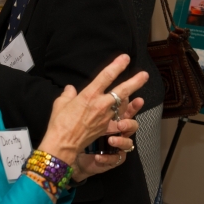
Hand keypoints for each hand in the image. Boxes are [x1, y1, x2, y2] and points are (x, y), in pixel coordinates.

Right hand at [38, 54, 147, 173]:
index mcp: (89, 94)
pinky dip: (120, 113)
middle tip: (145, 75)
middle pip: (122, 90)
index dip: (117, 65)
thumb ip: (68, 94)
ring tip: (139, 96)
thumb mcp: (60, 104)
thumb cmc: (59, 123)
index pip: (106, 76)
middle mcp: (101, 104)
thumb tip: (70, 89)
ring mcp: (106, 116)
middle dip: (135, 82)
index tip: (125, 58)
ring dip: (129, 99)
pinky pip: (116, 117)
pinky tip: (124, 112)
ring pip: (121, 104)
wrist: (63, 145)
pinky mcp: (106, 127)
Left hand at [73, 98, 143, 178]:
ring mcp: (114, 146)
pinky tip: (98, 157)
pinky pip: (116, 159)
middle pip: (130, 123)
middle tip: (128, 116)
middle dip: (132, 118)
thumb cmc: (72, 132)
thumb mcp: (71, 113)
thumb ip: (72, 100)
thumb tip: (69, 87)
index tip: (135, 98)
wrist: (68, 155)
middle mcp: (114, 132)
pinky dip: (108, 158)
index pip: (121, 108)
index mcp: (108, 119)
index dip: (130, 102)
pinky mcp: (110, 160)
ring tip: (111, 140)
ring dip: (121, 140)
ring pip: (128, 142)